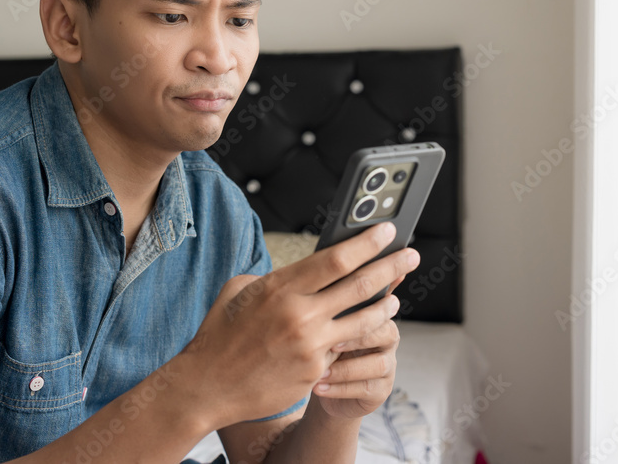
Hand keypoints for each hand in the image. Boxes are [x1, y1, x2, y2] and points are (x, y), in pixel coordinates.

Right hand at [177, 222, 418, 428]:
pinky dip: (351, 340)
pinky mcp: (314, 373)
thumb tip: (305, 271)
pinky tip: (359, 332)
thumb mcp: (240, 290)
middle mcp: (301, 316)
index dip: (367, 243)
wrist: (207, 386)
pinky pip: (341, 350)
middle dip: (392, 267)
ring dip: (386, 306)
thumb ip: (276, 277)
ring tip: (396, 298)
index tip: (388, 231)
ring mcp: (311, 347)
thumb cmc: (220, 334)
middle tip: (411, 256)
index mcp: (281, 288)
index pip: (337, 259)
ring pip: (363, 322)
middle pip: (361, 286)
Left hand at [310, 261, 414, 418]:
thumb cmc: (318, 340)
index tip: (351, 288)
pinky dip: (340, 386)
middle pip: (383, 321)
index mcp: (373, 307)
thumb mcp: (318, 312)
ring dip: (348, 360)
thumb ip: (327, 287)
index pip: (380, 289)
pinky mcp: (379, 389)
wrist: (318, 383)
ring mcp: (385, 362)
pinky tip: (318, 385)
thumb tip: (321, 251)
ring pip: (378, 360)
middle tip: (336, 328)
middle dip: (362, 323)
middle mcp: (385, 333)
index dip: (374, 281)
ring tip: (325, 358)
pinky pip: (366, 387)